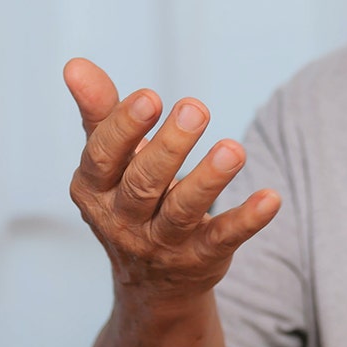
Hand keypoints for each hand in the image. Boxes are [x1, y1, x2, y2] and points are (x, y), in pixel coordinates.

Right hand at [63, 57, 279, 301]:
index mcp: (94, 190)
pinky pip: (224, 238)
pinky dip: (247, 220)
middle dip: (170, 147)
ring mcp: (161, 244)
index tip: (150, 96)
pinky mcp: (200, 259)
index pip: (103, 157)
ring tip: (233, 149)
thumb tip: (75, 64)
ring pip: (183, 211)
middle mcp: (123, 221)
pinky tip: (271, 198)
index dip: (124, 128)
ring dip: (209, 180)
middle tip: (196, 108)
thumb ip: (100, 114)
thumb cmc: (128, 200)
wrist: (150, 282)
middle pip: (144, 183)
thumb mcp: (110, 162)